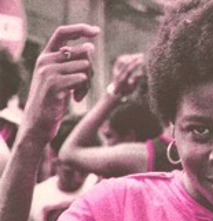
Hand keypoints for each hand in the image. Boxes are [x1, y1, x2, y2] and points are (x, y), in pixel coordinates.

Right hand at [22, 24, 98, 143]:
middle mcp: (45, 60)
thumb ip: (74, 63)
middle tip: (84, 85)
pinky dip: (84, 90)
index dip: (80, 29)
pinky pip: (81, 78)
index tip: (96, 31)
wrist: (40, 121)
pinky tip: (77, 99)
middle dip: (91, 70)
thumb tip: (90, 46)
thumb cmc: (54, 100)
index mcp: (46, 55)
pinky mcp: (55, 84)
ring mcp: (49, 71)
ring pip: (85, 66)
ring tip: (79, 93)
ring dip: (88, 82)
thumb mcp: (63, 79)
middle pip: (83, 53)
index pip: (63, 33)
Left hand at [110, 53, 143, 96]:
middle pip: (125, 63)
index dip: (135, 65)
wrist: (116, 91)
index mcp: (122, 80)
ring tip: (139, 55)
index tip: (142, 61)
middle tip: (142, 55)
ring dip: (130, 57)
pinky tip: (132, 56)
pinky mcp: (115, 67)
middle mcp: (117, 74)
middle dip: (134, 58)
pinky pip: (120, 59)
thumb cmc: (126, 90)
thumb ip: (136, 81)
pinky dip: (126, 57)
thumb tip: (141, 73)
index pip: (129, 70)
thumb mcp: (132, 89)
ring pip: (122, 60)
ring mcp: (115, 70)